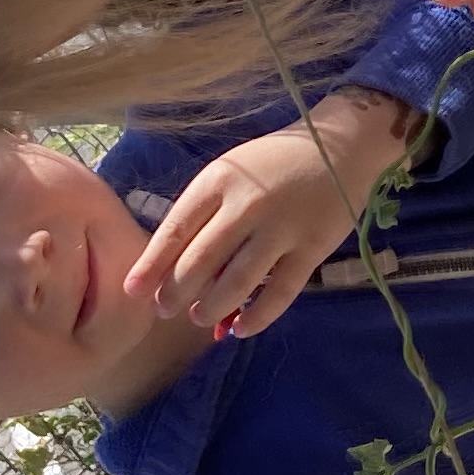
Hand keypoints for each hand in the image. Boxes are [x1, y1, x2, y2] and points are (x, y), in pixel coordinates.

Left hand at [122, 92, 415, 336]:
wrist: (340, 146)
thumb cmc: (273, 164)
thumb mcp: (230, 173)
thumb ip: (204, 213)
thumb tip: (173, 267)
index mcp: (219, 180)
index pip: (176, 229)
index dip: (151, 265)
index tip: (133, 291)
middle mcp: (247, 204)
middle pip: (201, 260)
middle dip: (177, 292)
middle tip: (164, 310)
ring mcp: (282, 227)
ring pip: (238, 281)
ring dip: (212, 307)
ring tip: (199, 317)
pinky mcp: (312, 248)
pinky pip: (280, 292)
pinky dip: (258, 316)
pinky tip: (241, 328)